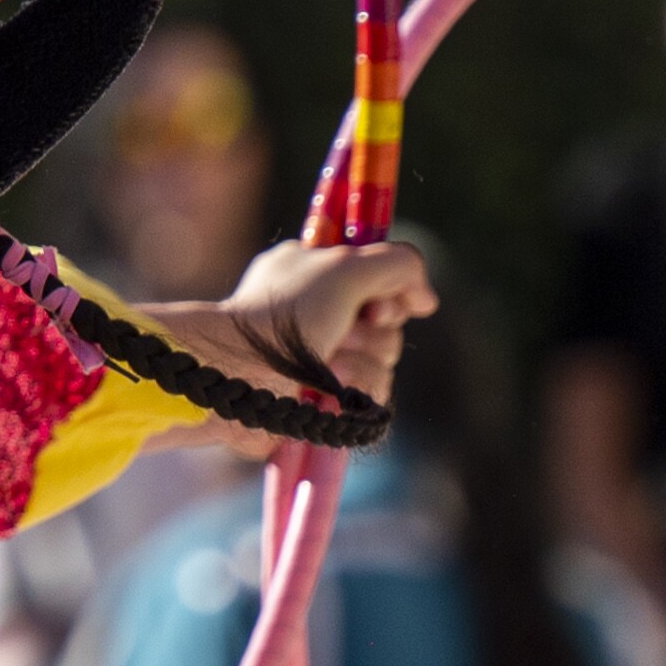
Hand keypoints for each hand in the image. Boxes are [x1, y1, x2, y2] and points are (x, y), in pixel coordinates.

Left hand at [219, 237, 435, 407]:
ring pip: (384, 360)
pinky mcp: (326, 401)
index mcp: (315, 275)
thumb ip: (398, 263)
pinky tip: (331, 390)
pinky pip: (372, 395)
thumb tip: (425, 299)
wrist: (240, 374)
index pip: (379, 280)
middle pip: (388, 323)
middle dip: (375, 329)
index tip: (377, 300)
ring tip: (330, 363)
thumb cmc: (285, 315)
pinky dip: (356, 390)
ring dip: (363, 360)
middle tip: (346, 330)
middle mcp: (320, 315)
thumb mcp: (344, 266)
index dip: (388, 291)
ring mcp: (322, 360)